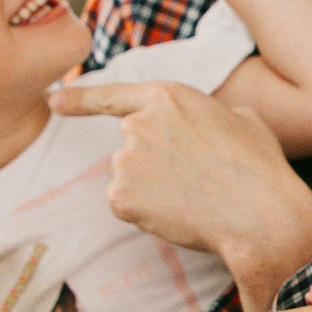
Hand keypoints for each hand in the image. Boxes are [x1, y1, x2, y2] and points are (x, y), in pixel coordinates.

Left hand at [50, 79, 311, 305]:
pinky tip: (180, 212)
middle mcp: (138, 124)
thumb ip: (207, 115)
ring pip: (131, 177)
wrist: (259, 215)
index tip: (52, 101)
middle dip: (156, 160)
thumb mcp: (242, 118)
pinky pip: (127, 205)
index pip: (112, 95)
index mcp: (167, 97)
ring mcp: (125, 161)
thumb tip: (202, 127)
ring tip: (195, 196)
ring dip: (154, 188)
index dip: (79, 99)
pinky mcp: (120, 197)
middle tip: (196, 177)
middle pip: (133, 144)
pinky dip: (148, 213)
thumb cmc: (259, 167)